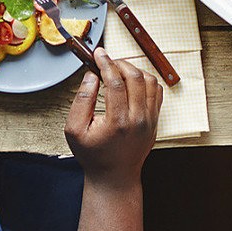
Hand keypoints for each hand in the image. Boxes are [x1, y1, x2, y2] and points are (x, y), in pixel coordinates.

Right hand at [65, 50, 162, 186]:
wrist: (115, 176)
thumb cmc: (93, 155)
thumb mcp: (74, 131)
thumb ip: (81, 101)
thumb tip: (91, 76)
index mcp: (118, 122)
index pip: (115, 82)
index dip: (105, 63)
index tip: (98, 54)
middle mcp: (139, 119)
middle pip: (135, 77)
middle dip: (119, 63)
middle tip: (106, 61)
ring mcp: (150, 119)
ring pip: (149, 81)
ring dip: (134, 70)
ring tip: (118, 71)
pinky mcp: (156, 119)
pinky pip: (156, 90)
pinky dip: (145, 80)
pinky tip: (131, 81)